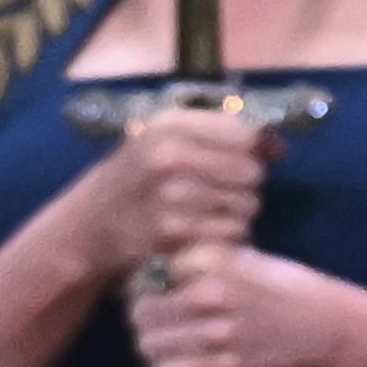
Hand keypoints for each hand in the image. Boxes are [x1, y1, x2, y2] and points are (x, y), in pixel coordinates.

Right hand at [67, 111, 274, 284]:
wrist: (87, 226)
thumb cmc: (137, 177)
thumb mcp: (167, 139)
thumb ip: (222, 134)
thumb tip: (278, 147)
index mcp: (170, 127)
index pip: (247, 135)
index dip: (254, 150)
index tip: (241, 160)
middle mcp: (169, 159)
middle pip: (252, 174)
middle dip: (244, 185)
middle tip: (218, 191)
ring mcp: (170, 199)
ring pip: (247, 207)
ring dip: (237, 215)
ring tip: (207, 213)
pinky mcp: (172, 237)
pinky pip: (231, 236)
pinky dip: (225, 239)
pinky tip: (202, 234)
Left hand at [125, 244, 350, 366]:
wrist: (325, 327)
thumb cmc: (284, 289)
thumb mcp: (244, 258)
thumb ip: (199, 262)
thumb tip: (150, 274)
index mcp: (213, 263)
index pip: (147, 277)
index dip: (143, 288)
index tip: (152, 295)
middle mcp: (211, 296)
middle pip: (141, 313)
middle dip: (143, 320)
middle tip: (155, 325)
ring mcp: (216, 335)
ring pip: (148, 346)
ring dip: (152, 349)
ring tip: (166, 347)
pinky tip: (179, 366)